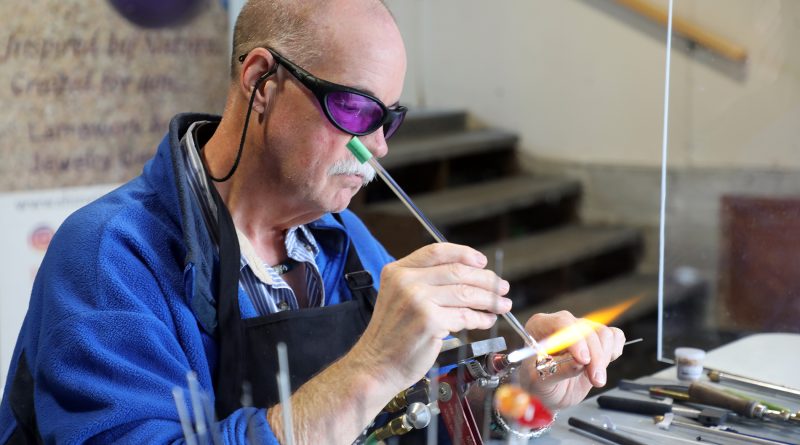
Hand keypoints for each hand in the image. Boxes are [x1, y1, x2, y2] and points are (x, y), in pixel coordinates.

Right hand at [352, 243, 511, 392]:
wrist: (376, 365)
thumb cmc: (391, 336)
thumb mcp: (399, 297)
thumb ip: (425, 282)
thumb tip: (466, 276)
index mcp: (397, 271)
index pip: (437, 252)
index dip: (464, 254)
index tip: (482, 262)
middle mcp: (406, 281)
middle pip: (456, 271)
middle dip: (485, 279)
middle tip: (501, 286)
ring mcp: (417, 300)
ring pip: (465, 292)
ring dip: (489, 299)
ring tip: (501, 304)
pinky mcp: (430, 321)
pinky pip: (465, 315)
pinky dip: (481, 318)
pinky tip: (487, 320)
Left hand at [519, 311, 625, 408]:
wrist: (549, 389)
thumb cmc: (538, 381)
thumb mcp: (540, 381)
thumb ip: (557, 370)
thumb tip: (577, 363)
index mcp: (539, 326)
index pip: (561, 322)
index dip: (576, 340)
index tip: (583, 360)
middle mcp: (562, 323)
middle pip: (587, 330)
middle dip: (595, 357)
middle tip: (595, 379)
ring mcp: (581, 329)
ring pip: (604, 334)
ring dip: (604, 358)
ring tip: (594, 377)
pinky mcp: (597, 337)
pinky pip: (615, 336)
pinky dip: (613, 352)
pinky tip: (600, 366)